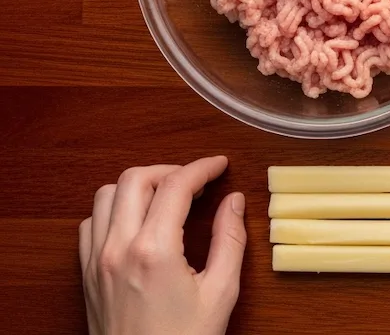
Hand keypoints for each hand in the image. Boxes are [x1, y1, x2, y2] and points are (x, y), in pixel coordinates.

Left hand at [79, 156, 246, 334]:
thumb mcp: (221, 292)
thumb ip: (230, 240)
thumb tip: (234, 202)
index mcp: (154, 250)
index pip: (176, 185)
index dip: (202, 168)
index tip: (219, 165)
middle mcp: (118, 248)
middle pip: (136, 179)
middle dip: (170, 170)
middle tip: (197, 182)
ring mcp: (96, 260)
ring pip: (107, 195)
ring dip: (139, 187)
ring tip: (167, 198)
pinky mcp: (86, 274)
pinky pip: (91, 223)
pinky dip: (114, 210)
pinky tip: (137, 222)